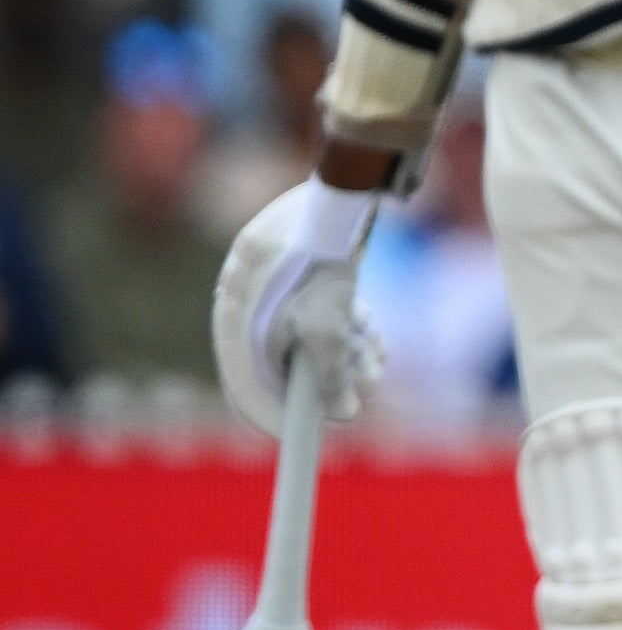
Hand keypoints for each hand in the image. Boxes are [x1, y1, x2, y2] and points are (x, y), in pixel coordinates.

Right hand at [211, 179, 384, 432]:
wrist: (339, 198)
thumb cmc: (321, 266)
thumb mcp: (327, 333)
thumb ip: (329, 377)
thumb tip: (342, 413)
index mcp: (237, 324)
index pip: (248, 385)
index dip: (277, 412)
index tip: (306, 431)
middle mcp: (247, 307)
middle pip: (289, 363)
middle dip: (333, 376)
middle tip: (369, 381)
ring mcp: (274, 288)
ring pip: (313, 338)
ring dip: (348, 351)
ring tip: (376, 350)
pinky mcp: (301, 274)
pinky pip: (321, 313)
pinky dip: (346, 324)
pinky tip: (370, 326)